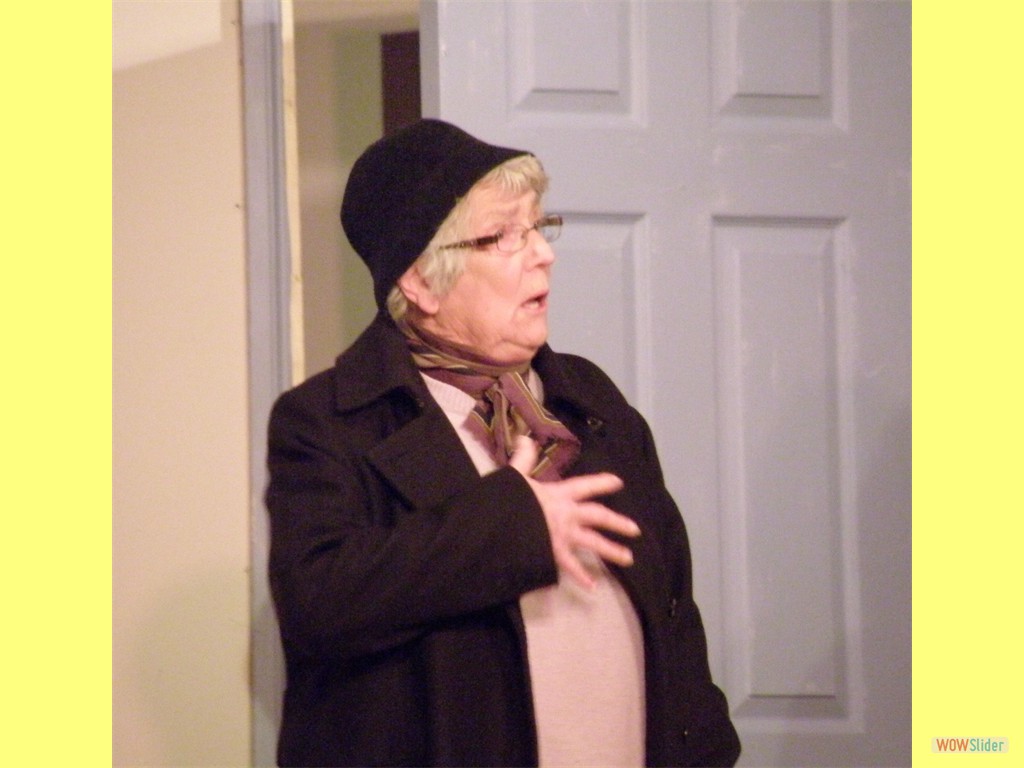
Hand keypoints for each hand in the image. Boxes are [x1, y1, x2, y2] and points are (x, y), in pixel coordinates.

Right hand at [509, 436, 639, 588]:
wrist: (500, 526)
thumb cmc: (508, 500)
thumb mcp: (515, 477)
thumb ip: (524, 459)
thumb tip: (524, 438)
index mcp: (558, 494)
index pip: (584, 486)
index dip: (601, 483)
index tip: (618, 482)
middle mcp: (566, 514)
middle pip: (598, 516)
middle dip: (617, 522)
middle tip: (636, 530)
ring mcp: (563, 535)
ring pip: (593, 543)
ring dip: (612, 550)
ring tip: (629, 558)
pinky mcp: (555, 553)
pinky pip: (571, 566)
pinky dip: (581, 577)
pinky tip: (593, 587)